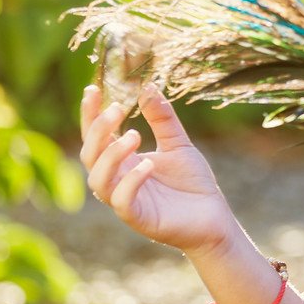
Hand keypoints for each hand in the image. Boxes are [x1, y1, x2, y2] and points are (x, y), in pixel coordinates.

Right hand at [79, 82, 233, 253]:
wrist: (213, 218)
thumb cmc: (192, 184)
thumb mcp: (178, 144)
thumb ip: (163, 119)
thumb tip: (148, 86)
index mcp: (123, 161)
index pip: (96, 135)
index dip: (90, 113)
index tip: (93, 88)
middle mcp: (117, 179)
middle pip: (89, 154)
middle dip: (97, 130)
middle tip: (117, 109)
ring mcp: (124, 200)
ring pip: (98, 179)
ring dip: (111, 155)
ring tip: (135, 135)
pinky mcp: (137, 218)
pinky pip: (122, 201)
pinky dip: (131, 181)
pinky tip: (149, 164)